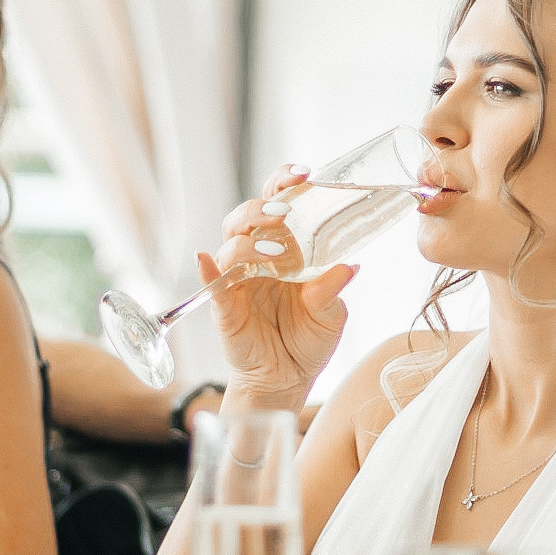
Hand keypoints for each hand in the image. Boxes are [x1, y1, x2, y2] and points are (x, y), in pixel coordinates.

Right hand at [206, 165, 355, 404]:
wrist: (288, 379)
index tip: (303, 174)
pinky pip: (210, 282)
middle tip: (284, 213)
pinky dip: (206, 269)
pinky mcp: (223, 305)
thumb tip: (351, 265)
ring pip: (230, 243)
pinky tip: (205, 260)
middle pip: (245, 216)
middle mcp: (257, 257)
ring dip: (249, 240)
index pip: (276, 202)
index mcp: (284, 249)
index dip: (284, 182)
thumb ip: (333, 288)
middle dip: (262, 207)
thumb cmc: (307, 340)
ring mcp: (237, 279)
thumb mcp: (330, 314)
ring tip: (275, 252)